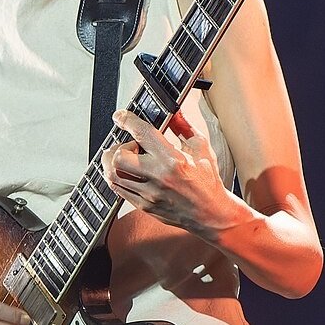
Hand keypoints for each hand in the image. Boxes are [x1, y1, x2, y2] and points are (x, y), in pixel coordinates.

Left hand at [101, 110, 238, 239]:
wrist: (211, 213)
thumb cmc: (208, 181)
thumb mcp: (200, 147)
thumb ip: (183, 126)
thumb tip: (172, 110)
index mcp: (172, 159)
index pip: (141, 133)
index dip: (126, 120)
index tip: (120, 116)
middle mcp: (158, 176)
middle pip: (119, 157)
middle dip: (119, 146)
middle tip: (130, 145)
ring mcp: (149, 194)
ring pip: (113, 175)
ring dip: (113, 162)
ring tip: (125, 158)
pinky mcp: (144, 206)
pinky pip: (118, 190)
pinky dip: (116, 177)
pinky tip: (126, 172)